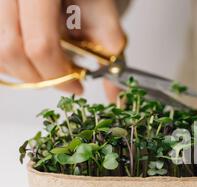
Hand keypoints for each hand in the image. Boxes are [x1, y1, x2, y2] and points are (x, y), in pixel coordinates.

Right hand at [0, 0, 124, 98]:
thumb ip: (110, 50)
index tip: (78, 86)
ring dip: (25, 72)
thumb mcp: (103, 12)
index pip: (40, 45)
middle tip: (65, 83)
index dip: (59, 75)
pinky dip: (14, 63)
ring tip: (52, 69)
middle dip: (41, 78)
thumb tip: (115, 93)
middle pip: (11, 51)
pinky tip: (36, 61)